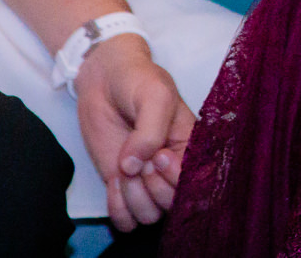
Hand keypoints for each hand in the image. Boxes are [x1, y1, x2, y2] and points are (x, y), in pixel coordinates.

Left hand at [76, 35, 193, 230]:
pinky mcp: (122, 187)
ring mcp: (146, 180)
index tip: (159, 155)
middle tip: (140, 161)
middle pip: (172, 204)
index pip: (197, 182)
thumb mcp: (154, 96)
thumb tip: (134, 167)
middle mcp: (171, 168)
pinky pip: (126, 220)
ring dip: (133, 198)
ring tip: (124, 169)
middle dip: (152, 187)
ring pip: (149, 215)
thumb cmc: (138, 81)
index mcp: (191, 146)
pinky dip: (118, 210)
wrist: (103, 79)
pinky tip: (113, 184)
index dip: (176, 178)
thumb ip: (149, 131)